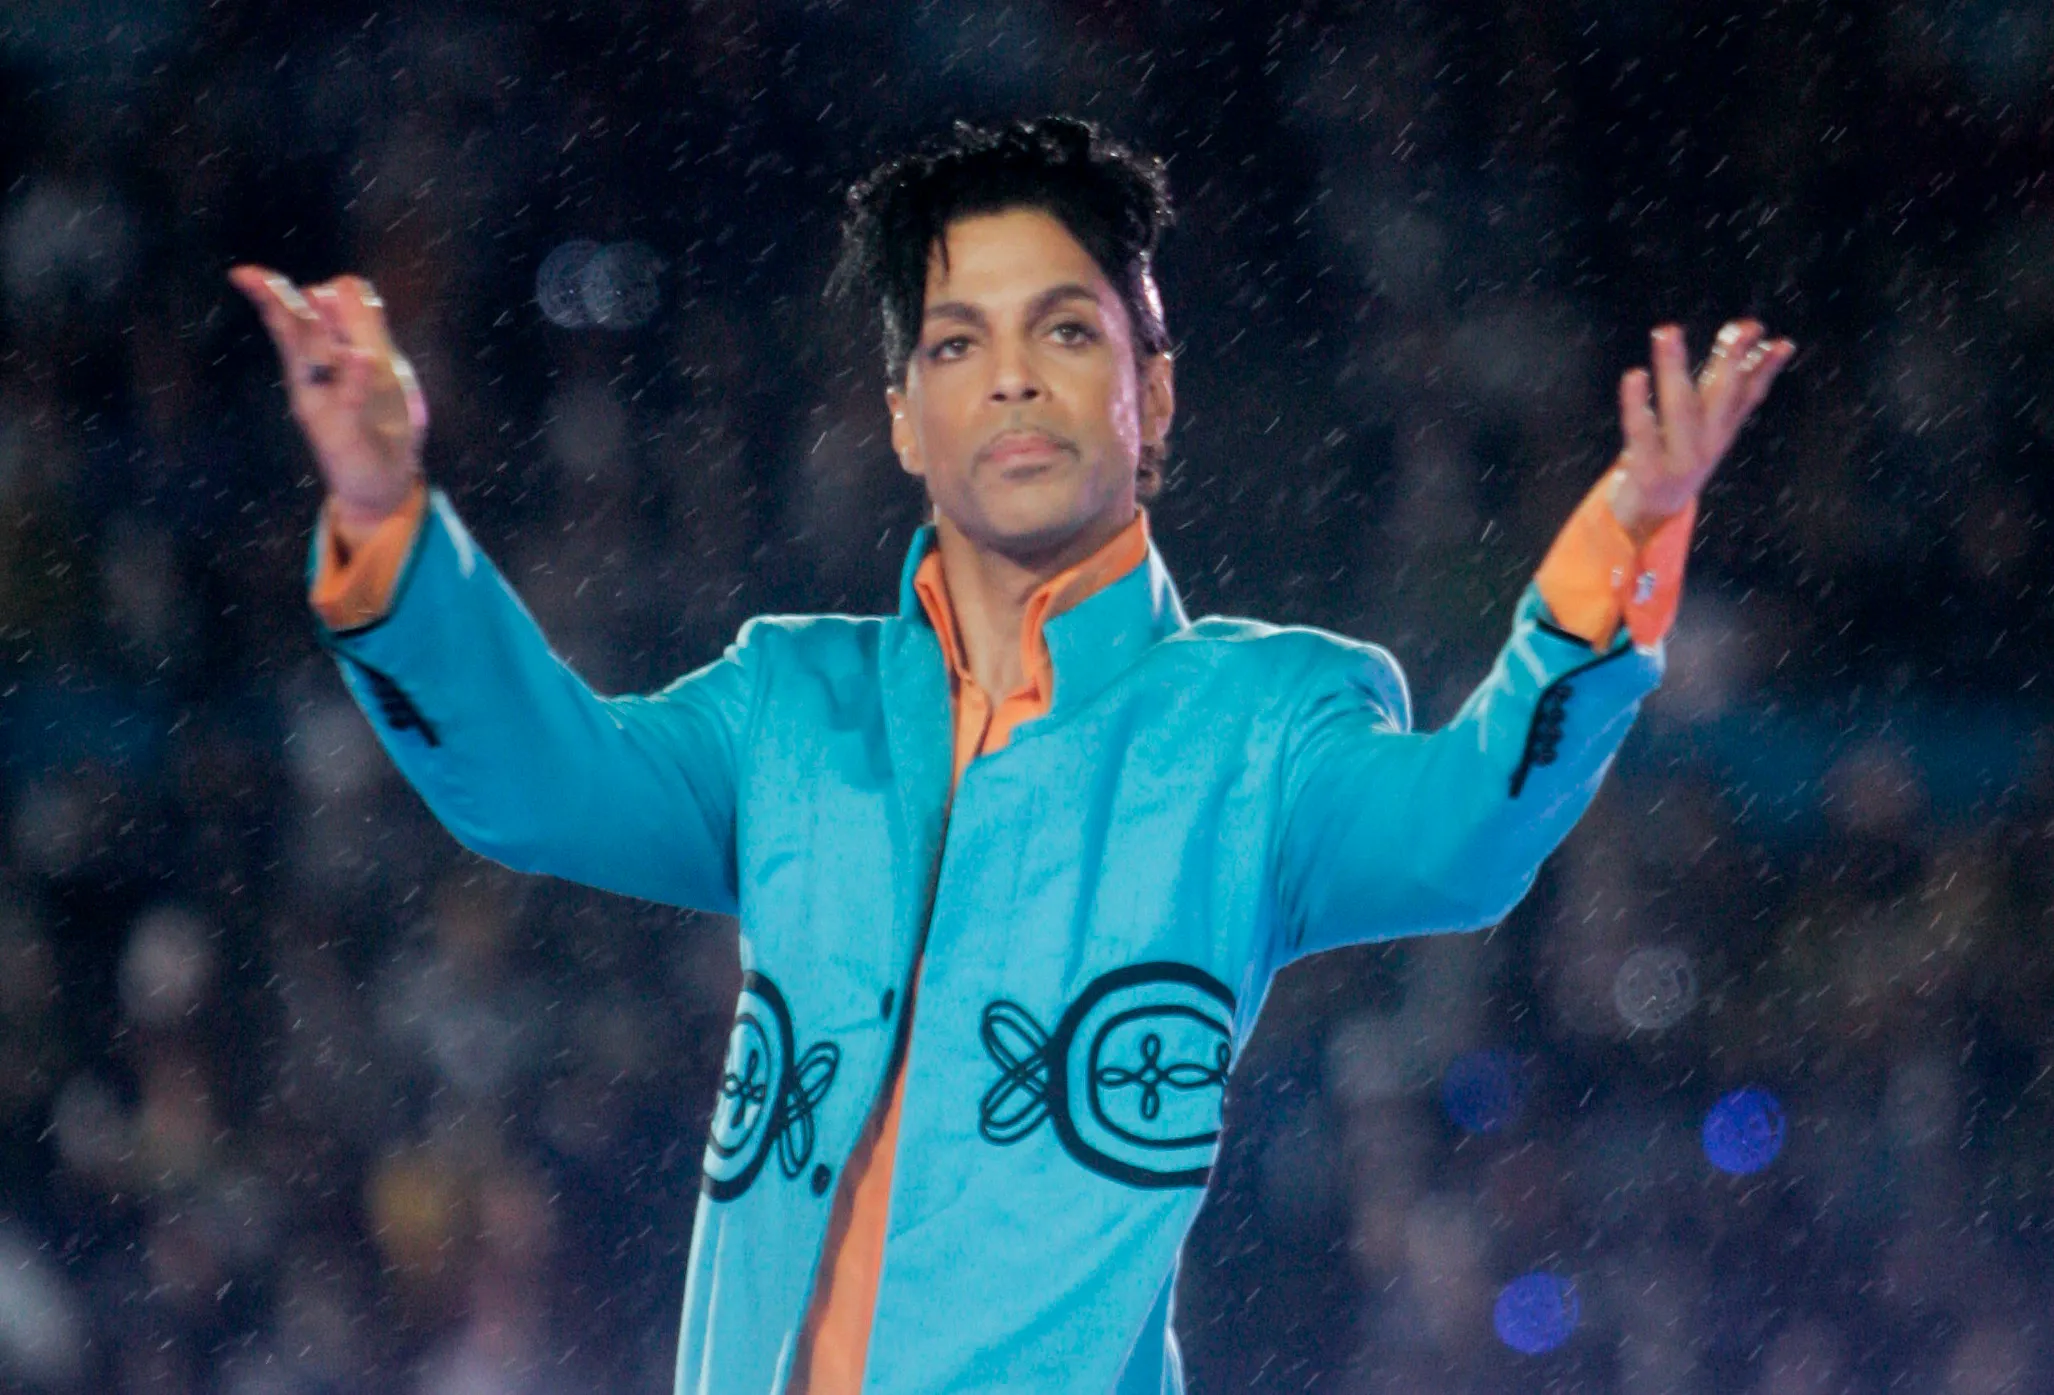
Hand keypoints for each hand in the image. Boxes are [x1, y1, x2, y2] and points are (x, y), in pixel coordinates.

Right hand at [227, 265, 427, 538]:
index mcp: (321, 357)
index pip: (304, 312)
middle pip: (293, 330)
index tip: (290, 282)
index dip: (307, 292)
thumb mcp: (380, 365)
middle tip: (247, 275)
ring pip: (313, 361)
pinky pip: (350, 402)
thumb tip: (339, 282)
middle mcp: (313, 379)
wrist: (383, 485)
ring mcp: (324, 406)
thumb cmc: (381, 421)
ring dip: (314, 327)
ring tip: (312, 294)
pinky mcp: (344, 433)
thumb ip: (364, 326)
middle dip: (274, 302)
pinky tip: (360, 357)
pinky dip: (356, 380)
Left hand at [1608, 320, 1794, 545]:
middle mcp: (1706, 447)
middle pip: (1721, 399)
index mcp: (1721, 433)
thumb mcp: (1707, 428)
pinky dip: (1637, 404)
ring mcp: (1679, 461)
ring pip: (1679, 407)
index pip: (1748, 396)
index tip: (1779, 342)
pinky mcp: (1648, 473)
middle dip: (1730, 362)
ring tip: (1668, 331)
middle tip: (1739, 329)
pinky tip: (1634, 374)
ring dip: (1674, 367)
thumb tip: (1773, 348)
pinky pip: (1642, 432)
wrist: (1648, 516)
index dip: (1764, 370)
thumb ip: (1732, 390)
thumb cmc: (1676, 458)